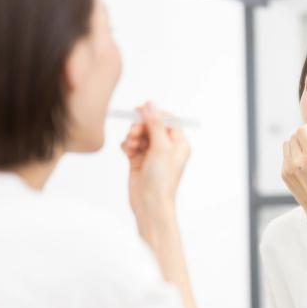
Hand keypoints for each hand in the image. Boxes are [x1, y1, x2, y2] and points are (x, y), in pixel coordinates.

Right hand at [121, 102, 190, 233]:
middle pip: (151, 125)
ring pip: (139, 134)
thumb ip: (155, 123)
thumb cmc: (162, 179)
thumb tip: (151, 104)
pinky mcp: (139, 160)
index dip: (153, 113)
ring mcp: (152, 154)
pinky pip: (131, 145)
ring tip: (132, 146)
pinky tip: (128, 152)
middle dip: (140, 127)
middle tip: (135, 133)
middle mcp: (166, 147)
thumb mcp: (161, 147)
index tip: (139, 110)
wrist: (150, 203)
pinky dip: (128, 145)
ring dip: (133, 137)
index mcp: (179, 143)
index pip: (167, 119)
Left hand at [282, 119, 306, 217]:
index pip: (302, 131)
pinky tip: (303, 165)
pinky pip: (285, 156)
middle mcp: (297, 162)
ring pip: (287, 144)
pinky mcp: (284, 174)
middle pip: (293, 136)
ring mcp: (288, 169)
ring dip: (296, 144)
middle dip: (302, 135)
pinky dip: (293, 155)